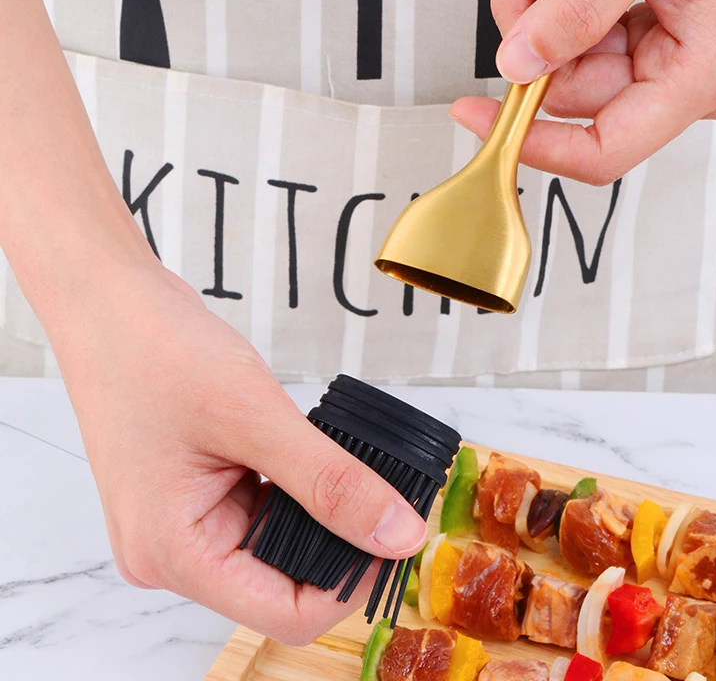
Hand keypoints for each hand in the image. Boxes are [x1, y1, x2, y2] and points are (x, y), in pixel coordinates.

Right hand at [51, 266, 426, 644]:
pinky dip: (296, 488)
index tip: (394, 540)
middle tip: (386, 497)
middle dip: (338, 545)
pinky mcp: (199, 491)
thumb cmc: (155, 352)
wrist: (112, 305)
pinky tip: (309, 454)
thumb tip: (397, 533)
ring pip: (277, 543)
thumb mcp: (255, 418)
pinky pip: (262, 508)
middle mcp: (173, 550)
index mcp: (173, 553)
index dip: (349, 585)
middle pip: (281, 581)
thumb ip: (331, 482)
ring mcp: (186, 519)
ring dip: (319, 513)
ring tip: (348, 467)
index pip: (284, 614)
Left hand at [451, 0, 715, 184]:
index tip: (480, 117)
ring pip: (572, 52)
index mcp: (704, 78)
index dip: (533, 142)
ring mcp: (671, 61)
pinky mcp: (656, 38)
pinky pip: (587, 27)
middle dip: (532, 20)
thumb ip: (578, 7)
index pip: (602, 150)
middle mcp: (689, 83)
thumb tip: (520, 63)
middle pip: (573, 86)